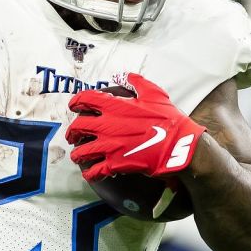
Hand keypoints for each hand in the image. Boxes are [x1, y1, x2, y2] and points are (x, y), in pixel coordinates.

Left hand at [67, 73, 205, 181]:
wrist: (178, 145)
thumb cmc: (168, 119)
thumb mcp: (154, 94)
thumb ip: (137, 83)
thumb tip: (127, 75)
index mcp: (115, 107)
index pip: (85, 99)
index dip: (76, 102)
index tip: (73, 106)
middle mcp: (107, 126)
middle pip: (78, 127)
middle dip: (72, 132)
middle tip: (72, 136)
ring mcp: (109, 146)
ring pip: (81, 152)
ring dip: (77, 154)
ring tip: (77, 157)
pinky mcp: (115, 164)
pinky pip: (95, 171)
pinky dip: (90, 174)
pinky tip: (89, 174)